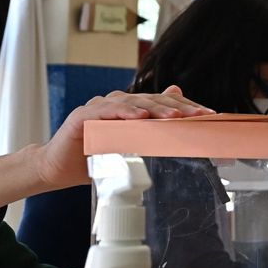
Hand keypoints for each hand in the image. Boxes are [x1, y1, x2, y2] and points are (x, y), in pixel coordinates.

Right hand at [36, 86, 212, 189]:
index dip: (186, 107)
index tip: (209, 116)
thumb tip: (180, 123)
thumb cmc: (94, 158)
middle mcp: (117, 103)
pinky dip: (124, 112)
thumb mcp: (129, 148)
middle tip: (199, 116)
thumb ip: (150, 133)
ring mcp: (100, 107)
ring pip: (133, 102)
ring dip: (156, 109)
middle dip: (178, 108)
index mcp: (130, 109)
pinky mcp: (84, 116)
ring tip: (175, 116)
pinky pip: (107, 111)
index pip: (163, 103)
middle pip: (153, 100)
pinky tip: (139, 117)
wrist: (58, 168)